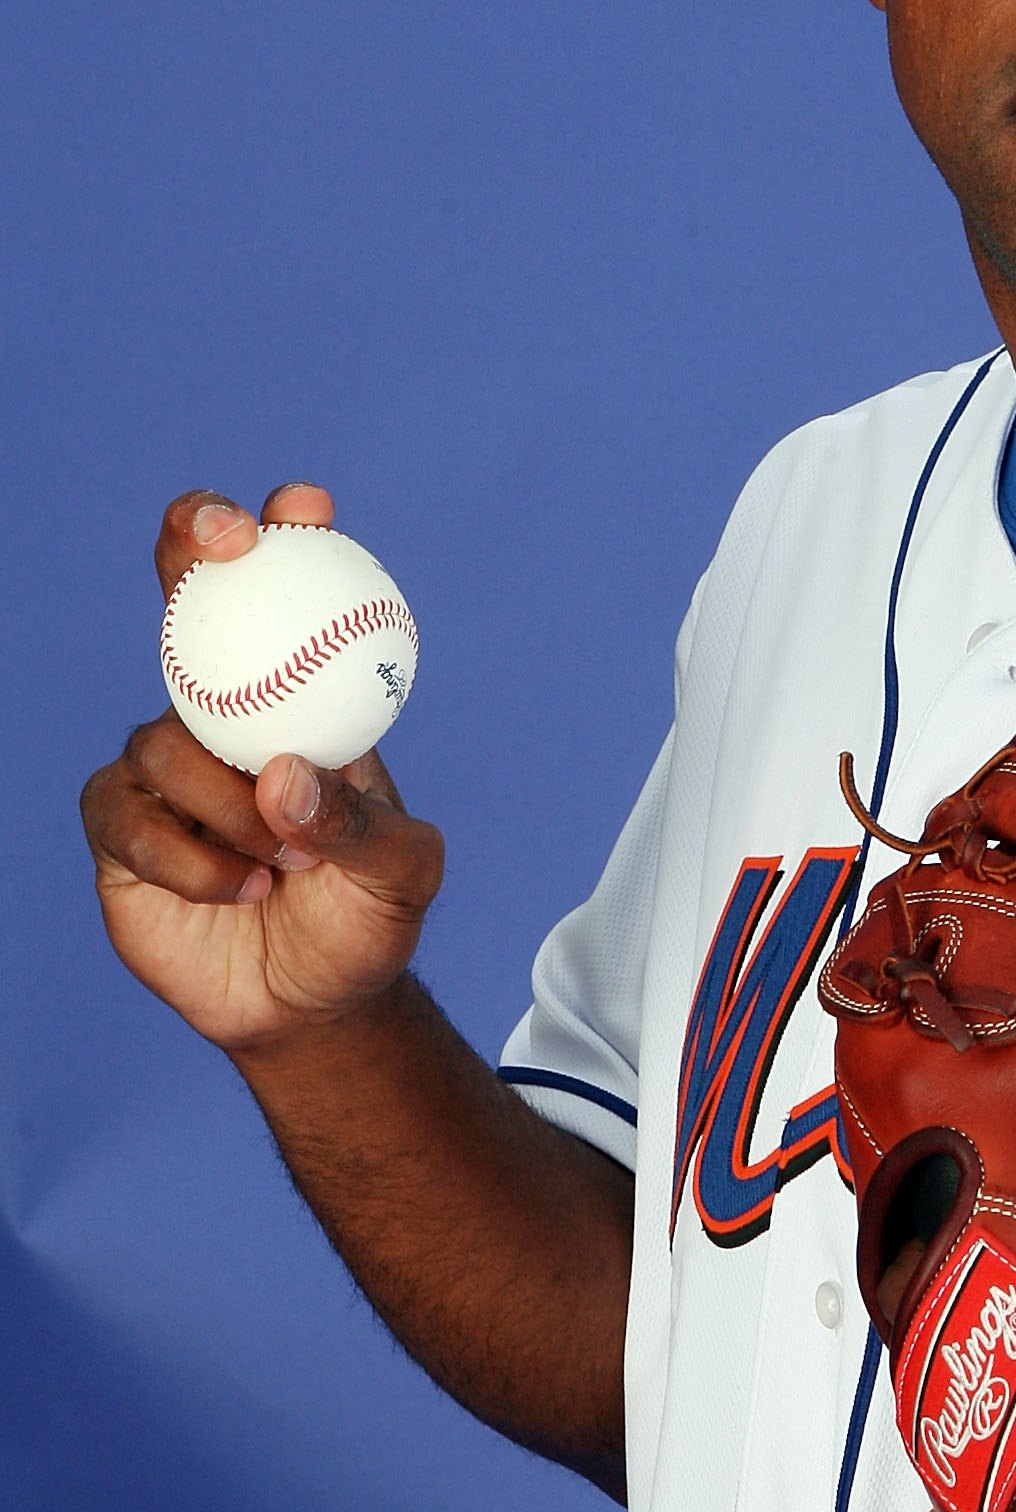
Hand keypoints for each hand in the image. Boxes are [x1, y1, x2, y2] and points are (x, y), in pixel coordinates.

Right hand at [80, 484, 444, 1059]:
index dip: (281, 533)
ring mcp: (164, 765)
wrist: (314, 1003)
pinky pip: (126, 813)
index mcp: (299, 695)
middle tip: (227, 545)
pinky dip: (188, 856)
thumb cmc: (367, 917)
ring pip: (163, 740)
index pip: (283, 595)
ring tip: (281, 861)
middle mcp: (223, 710)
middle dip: (192, 547)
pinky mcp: (118, 825)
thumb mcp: (401, 872)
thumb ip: (357, 822)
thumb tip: (284, 776)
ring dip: (225, 803)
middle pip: (184, 600)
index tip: (305, 508)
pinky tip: (239, 888)